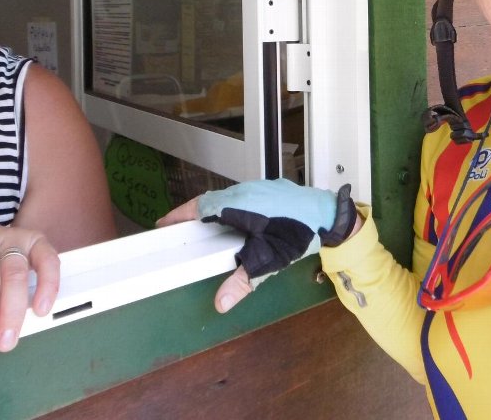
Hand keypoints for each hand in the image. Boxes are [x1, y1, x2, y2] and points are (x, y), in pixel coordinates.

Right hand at [157, 179, 355, 312]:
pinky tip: (235, 223)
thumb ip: (242, 281)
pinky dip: (230, 208)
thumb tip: (220, 303)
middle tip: (179, 232)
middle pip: (210, 201)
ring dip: (212, 211)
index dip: (178, 216)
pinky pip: (242, 197)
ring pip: (226, 197)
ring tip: (203, 230)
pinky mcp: (270, 190)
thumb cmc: (296, 234)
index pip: (199, 207)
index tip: (163, 225)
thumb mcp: (267, 260)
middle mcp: (245, 191)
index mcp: (237, 204)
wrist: (328, 216)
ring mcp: (258, 187)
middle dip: (192, 216)